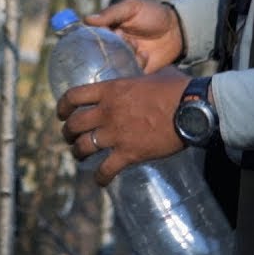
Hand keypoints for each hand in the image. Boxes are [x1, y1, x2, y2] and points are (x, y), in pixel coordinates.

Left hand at [57, 66, 189, 185]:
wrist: (192, 110)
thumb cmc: (177, 89)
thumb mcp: (152, 75)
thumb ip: (140, 78)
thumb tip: (145, 73)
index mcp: (111, 90)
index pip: (74, 96)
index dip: (63, 106)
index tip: (61, 113)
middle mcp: (108, 112)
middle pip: (74, 124)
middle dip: (68, 132)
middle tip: (70, 137)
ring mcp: (116, 134)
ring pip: (84, 147)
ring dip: (78, 153)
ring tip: (80, 156)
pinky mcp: (129, 153)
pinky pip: (106, 170)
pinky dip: (100, 178)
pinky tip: (101, 181)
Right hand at [84, 0, 184, 72]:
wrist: (176, 30)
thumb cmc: (153, 14)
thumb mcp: (132, 8)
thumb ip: (111, 13)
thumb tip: (87, 19)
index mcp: (107, 31)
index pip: (91, 38)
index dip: (94, 37)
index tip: (105, 33)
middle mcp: (111, 48)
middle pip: (98, 55)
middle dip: (110, 48)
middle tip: (124, 38)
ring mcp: (122, 61)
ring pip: (112, 66)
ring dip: (123, 56)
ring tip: (136, 46)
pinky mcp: (133, 72)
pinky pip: (127, 76)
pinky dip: (135, 65)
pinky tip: (145, 55)